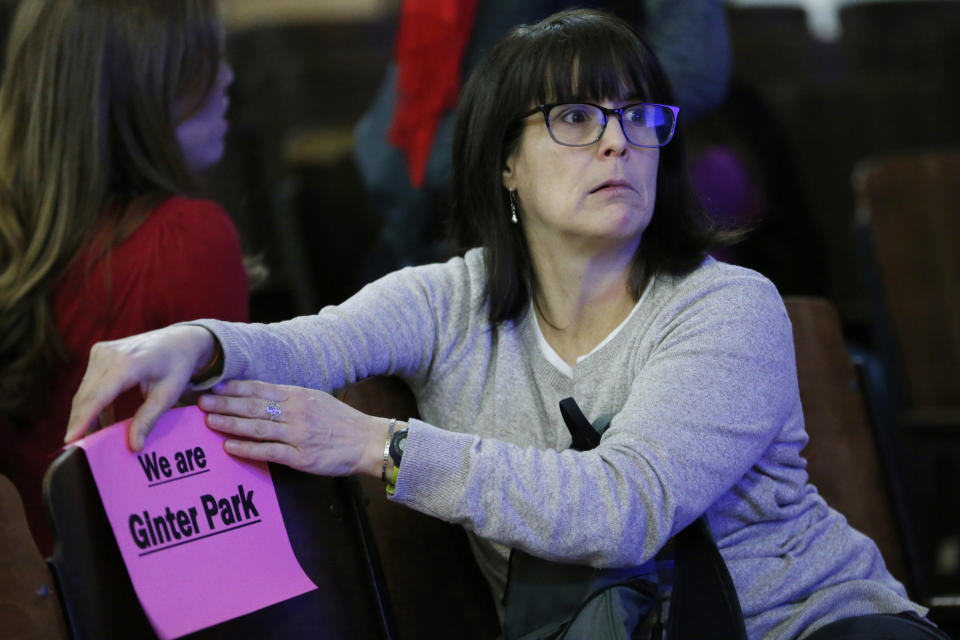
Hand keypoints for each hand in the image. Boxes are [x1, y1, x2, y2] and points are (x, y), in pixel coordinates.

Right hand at [65, 325, 216, 449]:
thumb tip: (135, 446)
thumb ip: (148, 419)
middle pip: (87, 396)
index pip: (98, 396)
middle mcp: (109, 354)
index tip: (71, 440)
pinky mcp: (99, 353)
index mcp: (129, 363)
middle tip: (78, 449)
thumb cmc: (177, 366)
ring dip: (85, 415)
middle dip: (81, 423)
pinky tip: (100, 423)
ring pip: (85, 391)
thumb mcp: (168, 394)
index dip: (83, 419)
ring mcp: (101, 351)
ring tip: (89, 440)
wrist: (179, 340)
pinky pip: (90, 384)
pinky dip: (93, 404)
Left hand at [199, 380, 390, 477]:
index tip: (214, 386)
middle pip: (253, 406)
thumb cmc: (341, 421)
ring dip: (230, 424)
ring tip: (209, 421)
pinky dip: (247, 449)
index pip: (260, 389)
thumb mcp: (316, 400)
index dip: (234, 388)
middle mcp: (296, 412)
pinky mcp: (300, 457)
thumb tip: (261, 395)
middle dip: (224, 404)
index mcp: (298, 395)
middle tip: (200, 402)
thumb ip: (290, 398)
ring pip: (257, 427)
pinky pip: (268, 452)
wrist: (367, 442)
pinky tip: (229, 446)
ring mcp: (297, 435)